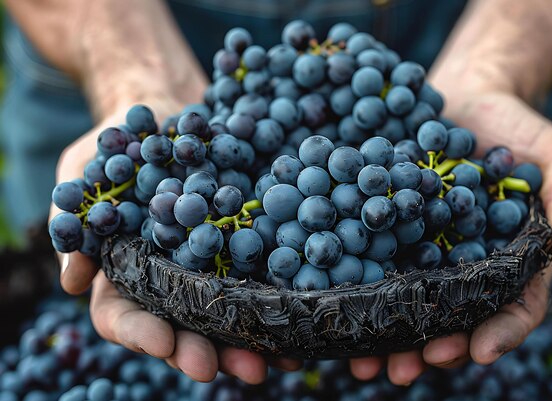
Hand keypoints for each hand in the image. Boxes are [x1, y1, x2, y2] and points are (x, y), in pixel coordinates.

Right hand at [51, 101, 300, 383]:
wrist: (164, 111)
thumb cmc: (114, 142)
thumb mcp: (82, 174)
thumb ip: (75, 224)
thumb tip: (74, 281)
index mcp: (121, 272)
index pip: (122, 315)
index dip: (140, 333)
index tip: (163, 342)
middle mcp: (168, 278)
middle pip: (182, 328)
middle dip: (204, 351)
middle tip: (225, 367)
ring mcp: (209, 263)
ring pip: (227, 313)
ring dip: (250, 340)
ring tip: (277, 359)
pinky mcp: (243, 242)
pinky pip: (263, 273)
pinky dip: (280, 297)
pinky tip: (303, 313)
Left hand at [349, 90, 551, 384]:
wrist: (466, 93)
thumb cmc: (519, 124)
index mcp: (512, 256)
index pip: (514, 306)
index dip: (499, 333)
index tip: (476, 352)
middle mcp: (467, 262)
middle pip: (453, 317)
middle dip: (429, 347)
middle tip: (403, 371)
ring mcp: (427, 247)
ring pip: (409, 300)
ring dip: (387, 334)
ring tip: (361, 363)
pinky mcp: (392, 227)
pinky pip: (375, 260)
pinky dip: (358, 287)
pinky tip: (335, 305)